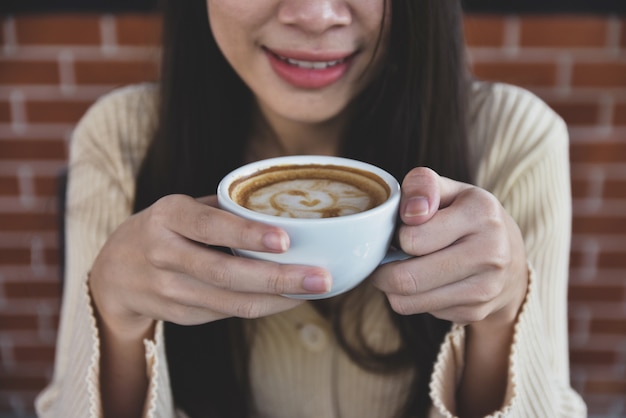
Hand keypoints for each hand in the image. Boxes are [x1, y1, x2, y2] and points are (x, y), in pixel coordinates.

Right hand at [89, 194, 330, 335]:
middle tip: (321, 278)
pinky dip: (262, 307)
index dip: (248, 236)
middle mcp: (163, 254)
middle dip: (280, 279)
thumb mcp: (180, 208)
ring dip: (279, 299)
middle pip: (227, 275)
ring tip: (314, 289)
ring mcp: (167, 291)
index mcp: (167, 217)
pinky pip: (228, 313)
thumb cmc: (161, 229)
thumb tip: (280, 211)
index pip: (210, 228)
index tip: (286, 241)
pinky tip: (287, 298)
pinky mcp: (178, 315)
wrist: (112, 274)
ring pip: (232, 303)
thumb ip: (221, 211)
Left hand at [370, 167, 527, 327]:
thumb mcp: (448, 189)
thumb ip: (422, 185)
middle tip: (382, 259)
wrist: (510, 257)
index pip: (412, 238)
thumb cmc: (467, 216)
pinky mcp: (475, 312)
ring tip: (398, 269)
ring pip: (408, 301)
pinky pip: (420, 310)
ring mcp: (485, 287)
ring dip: (391, 288)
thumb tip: (408, 212)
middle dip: (382, 270)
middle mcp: (489, 252)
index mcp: (481, 213)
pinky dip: (411, 299)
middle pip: (406, 278)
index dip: (396, 236)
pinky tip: (423, 282)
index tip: (401, 231)